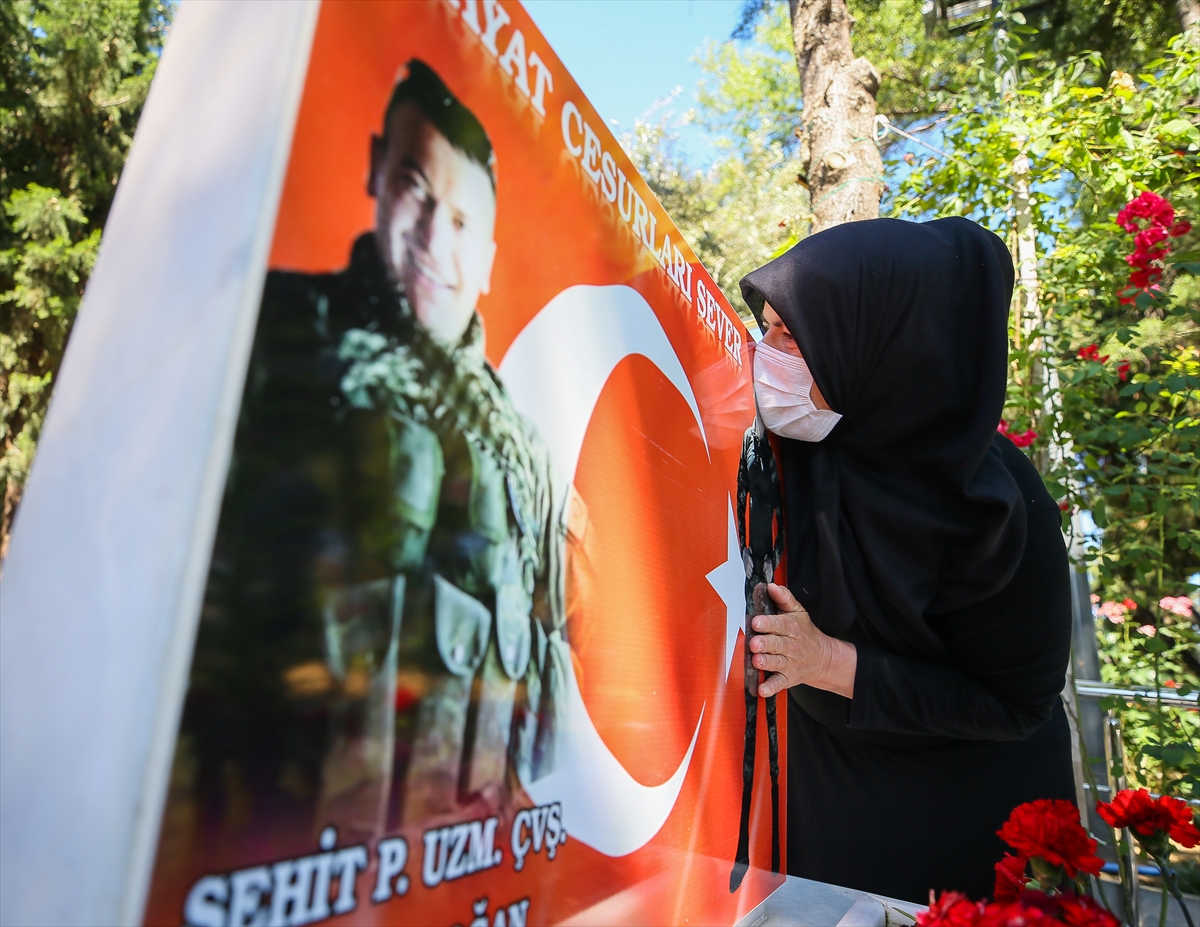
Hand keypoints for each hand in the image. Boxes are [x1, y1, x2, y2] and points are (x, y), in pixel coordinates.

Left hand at [748, 583, 856, 698]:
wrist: (823, 658)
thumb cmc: (804, 632)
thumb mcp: (798, 612)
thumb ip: (784, 599)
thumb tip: (771, 586)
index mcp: (791, 627)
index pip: (779, 624)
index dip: (768, 623)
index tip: (756, 621)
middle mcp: (790, 646)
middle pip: (776, 644)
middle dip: (765, 643)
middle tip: (754, 643)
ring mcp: (789, 663)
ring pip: (776, 663)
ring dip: (766, 662)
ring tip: (756, 661)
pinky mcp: (787, 678)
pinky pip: (778, 684)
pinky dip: (770, 688)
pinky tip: (761, 689)